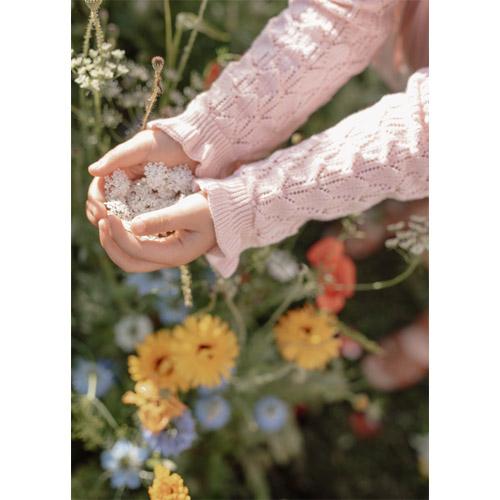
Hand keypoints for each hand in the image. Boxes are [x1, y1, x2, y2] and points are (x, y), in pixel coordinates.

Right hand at [85, 128, 197, 226]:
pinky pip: (142, 222)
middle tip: (109, 227)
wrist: (196, 148)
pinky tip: (139, 237)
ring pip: (122, 219)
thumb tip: (92, 171)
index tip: (102, 213)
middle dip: (103, 219)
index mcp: (118, 172)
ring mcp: (141, 199)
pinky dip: (137, 230)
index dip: (96, 202)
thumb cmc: (167, 142)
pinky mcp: (156, 207)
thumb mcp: (142, 146)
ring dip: (118, 228)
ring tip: (122, 236)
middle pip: (106, 208)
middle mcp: (126, 187)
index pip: (98, 191)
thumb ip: (118, 157)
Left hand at [97, 192, 215, 271]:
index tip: (107, 212)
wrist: (230, 213)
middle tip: (100, 219)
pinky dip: (122, 237)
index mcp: (176, 254)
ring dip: (113, 241)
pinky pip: (136, 248)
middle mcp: (168, 259)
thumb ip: (162, 219)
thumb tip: (132, 226)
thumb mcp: (189, 210)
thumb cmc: (213, 210)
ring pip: (130, 258)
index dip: (118, 233)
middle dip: (110, 243)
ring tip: (104, 218)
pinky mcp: (163, 245)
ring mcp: (165, 254)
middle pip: (129, 263)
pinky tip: (117, 219)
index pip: (137, 250)